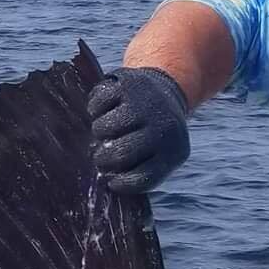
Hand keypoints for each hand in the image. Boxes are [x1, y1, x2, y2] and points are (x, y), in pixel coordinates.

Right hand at [88, 66, 191, 193]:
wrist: (166, 90)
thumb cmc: (155, 133)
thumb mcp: (160, 154)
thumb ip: (141, 170)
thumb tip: (109, 183)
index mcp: (173, 151)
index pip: (143, 178)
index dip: (121, 184)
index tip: (111, 182)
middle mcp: (162, 127)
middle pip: (120, 154)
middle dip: (103, 159)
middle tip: (100, 157)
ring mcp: (144, 104)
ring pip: (104, 129)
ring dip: (98, 133)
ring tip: (105, 132)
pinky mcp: (128, 84)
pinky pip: (97, 105)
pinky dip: (94, 110)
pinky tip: (104, 112)